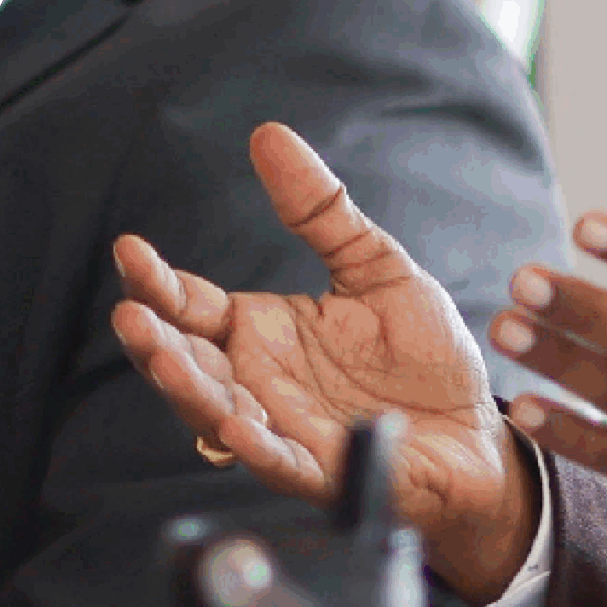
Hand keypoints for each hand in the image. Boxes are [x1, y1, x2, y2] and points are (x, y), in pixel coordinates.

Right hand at [109, 123, 538, 604]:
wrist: (475, 432)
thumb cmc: (423, 358)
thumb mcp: (376, 270)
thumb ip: (323, 213)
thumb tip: (269, 135)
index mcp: (260, 331)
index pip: (190, 304)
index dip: (156, 280)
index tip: (130, 248)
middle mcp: (258, 382)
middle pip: (186, 362)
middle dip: (153, 342)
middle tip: (131, 316)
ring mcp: (285, 429)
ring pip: (216, 414)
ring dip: (187, 390)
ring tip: (164, 360)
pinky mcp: (324, 470)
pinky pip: (281, 463)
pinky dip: (256, 449)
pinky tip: (237, 428)